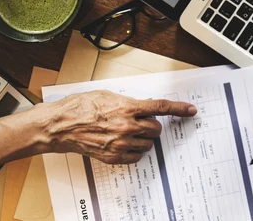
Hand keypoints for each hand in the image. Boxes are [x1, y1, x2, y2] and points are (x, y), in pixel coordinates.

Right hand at [44, 91, 197, 163]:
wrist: (61, 125)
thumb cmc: (81, 106)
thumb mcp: (107, 95)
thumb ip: (128, 102)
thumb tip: (141, 107)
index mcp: (127, 108)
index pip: (160, 107)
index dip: (179, 109)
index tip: (190, 110)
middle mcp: (127, 126)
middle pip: (156, 129)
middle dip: (153, 126)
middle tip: (143, 122)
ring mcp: (120, 143)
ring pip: (148, 145)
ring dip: (144, 139)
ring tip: (129, 133)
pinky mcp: (113, 156)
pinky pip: (136, 157)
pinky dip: (135, 151)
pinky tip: (125, 143)